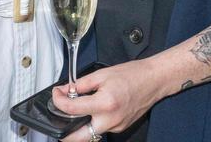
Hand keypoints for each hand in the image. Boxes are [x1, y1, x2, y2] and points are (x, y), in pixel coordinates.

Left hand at [54, 60, 169, 140]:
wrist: (153, 80)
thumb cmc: (132, 75)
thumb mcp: (102, 74)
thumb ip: (80, 84)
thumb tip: (65, 91)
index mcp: (104, 104)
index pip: (72, 110)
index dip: (58, 101)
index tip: (57, 94)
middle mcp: (110, 120)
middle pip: (78, 138)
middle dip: (63, 132)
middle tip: (58, 119)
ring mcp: (116, 127)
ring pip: (90, 134)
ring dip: (79, 127)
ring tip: (77, 112)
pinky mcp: (120, 128)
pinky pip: (101, 129)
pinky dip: (94, 122)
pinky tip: (95, 110)